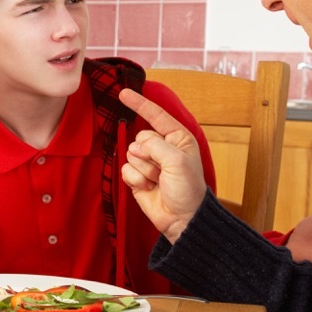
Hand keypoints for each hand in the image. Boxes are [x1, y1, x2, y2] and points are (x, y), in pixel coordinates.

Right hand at [118, 89, 207, 241]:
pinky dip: (136, 179)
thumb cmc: (188, 189)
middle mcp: (162, 148)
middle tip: (161, 170)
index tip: (123, 93)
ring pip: (130, 154)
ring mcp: (149, 163)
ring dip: (143, 170)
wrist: (182, 218)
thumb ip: (155, 145)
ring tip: (158, 181)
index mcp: (178, 138)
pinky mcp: (137, 177)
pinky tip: (149, 188)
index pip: (156, 116)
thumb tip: (136, 147)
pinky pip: (125, 169)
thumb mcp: (177, 160)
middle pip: (140, 138)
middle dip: (148, 155)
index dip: (139, 104)